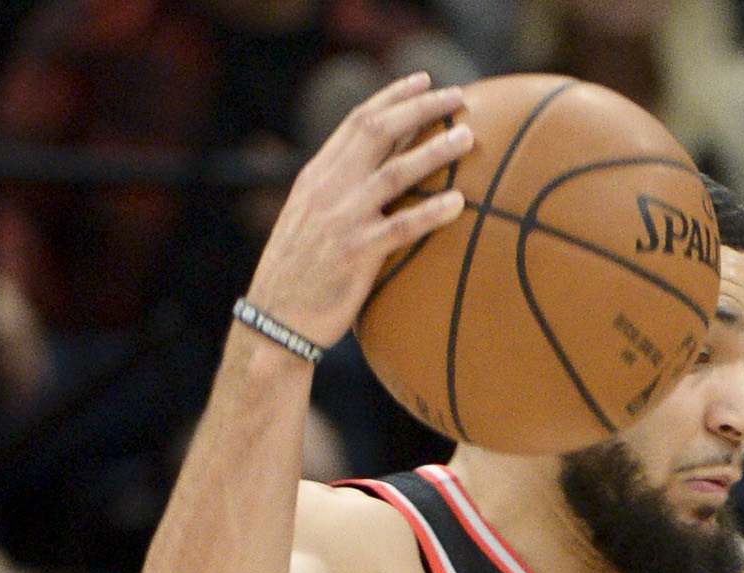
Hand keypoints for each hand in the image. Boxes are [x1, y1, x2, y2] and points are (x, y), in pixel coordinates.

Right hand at [243, 72, 473, 350]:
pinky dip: (430, 212)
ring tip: (468, 137)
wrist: (275, 319)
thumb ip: (339, 194)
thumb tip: (377, 177)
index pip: (357, 121)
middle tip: (459, 96)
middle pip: (377, 131)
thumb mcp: (311, 220)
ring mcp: (341, 219)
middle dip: (420, 108)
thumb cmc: (300, 273)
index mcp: (317, 176)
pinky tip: (460, 203)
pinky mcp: (355, 254)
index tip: (424, 81)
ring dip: (434, 151)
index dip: (393, 97)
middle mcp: (327, 188)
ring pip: (394, 172)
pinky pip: (400, 227)